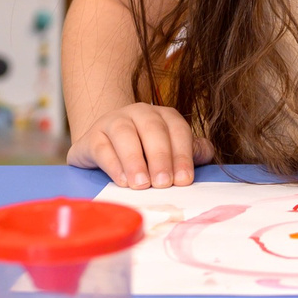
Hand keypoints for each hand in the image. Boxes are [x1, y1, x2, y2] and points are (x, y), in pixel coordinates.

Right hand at [67, 103, 209, 188]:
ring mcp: (113, 121)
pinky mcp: (92, 136)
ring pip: (125, 135)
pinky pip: (102, 148)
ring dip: (135, 160)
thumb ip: (191, 151)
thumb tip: (205, 153)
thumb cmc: (145, 152)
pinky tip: (122, 181)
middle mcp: (140, 112)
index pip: (178, 130)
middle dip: (160, 157)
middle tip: (163, 183)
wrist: (105, 147)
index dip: (182, 155)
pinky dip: (113, 165)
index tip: (184, 180)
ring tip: (141, 184)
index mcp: (164, 115)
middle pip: (153, 130)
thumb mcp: (169, 150)